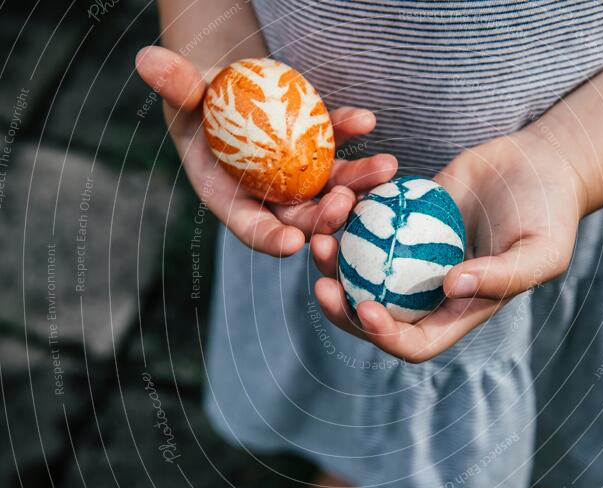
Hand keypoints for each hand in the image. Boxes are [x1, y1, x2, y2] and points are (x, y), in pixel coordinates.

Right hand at [135, 46, 396, 256]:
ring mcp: (299, 179)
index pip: (252, 227)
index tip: (292, 242)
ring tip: (384, 166)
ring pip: (332, 189)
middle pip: (302, 218)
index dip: (271, 238)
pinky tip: (366, 119)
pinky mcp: (318, 154)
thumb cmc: (195, 102)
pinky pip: (339, 149)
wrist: (222, 92)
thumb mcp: (184, 96)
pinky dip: (351, 135)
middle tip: (345, 203)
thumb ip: (174, 86)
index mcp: (233, 200)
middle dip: (326, 217)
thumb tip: (148, 59)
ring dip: (359, 181)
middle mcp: (271, 198)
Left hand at [311, 130, 586, 362]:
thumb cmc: (550, 213)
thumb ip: (502, 275)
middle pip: (372, 313)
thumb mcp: (542, 250)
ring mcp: (411, 254)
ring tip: (320, 235)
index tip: (366, 309)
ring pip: (360, 269)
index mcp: (458, 311)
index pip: (414, 342)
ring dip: (335, 261)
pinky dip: (347, 219)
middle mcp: (428, 289)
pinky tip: (337, 199)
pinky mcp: (403, 218)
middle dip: (342, 306)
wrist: (540, 164)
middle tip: (322, 281)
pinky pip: (366, 225)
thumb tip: (450, 288)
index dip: (386, 337)